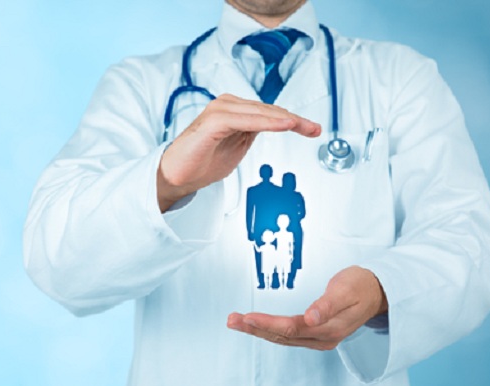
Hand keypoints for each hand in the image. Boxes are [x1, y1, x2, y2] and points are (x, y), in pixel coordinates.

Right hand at [157, 94, 320, 211]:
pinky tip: (282, 126)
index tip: (311, 129)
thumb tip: (273, 125)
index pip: (267, 112)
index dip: (291, 120)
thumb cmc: (200, 163)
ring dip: (283, 119)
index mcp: (232, 111)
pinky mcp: (212, 121)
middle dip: (293, 119)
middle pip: (267, 110)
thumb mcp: (237, 147)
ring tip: (302, 127)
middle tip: (314, 129)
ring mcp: (219, 111)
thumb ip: (252, 134)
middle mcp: (226, 105)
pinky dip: (265, 123)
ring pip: (259, 112)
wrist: (175, 177)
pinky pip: (245, 120)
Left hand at [227, 266, 387, 349]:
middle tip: (231, 320)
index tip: (247, 317)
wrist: (377, 292)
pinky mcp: (315, 334)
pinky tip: (255, 326)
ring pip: (282, 337)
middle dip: (255, 328)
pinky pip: (287, 335)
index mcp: (328, 329)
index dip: (268, 324)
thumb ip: (328, 305)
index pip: (291, 328)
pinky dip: (268, 330)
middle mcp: (321, 338)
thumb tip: (311, 318)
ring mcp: (318, 338)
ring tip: (235, 321)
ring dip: (257, 330)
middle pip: (282, 335)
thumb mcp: (346, 291)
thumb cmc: (360, 286)